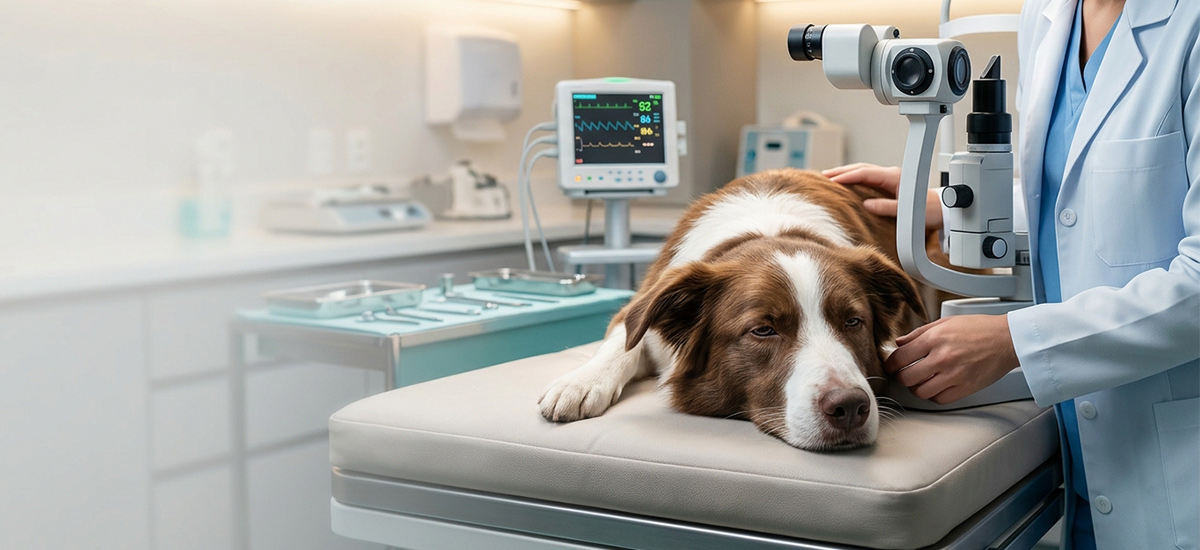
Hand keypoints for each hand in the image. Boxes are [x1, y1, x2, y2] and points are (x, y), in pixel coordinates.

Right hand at [822, 163, 943, 230]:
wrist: (940, 209)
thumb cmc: (927, 210)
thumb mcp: (908, 212)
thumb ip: (887, 207)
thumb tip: (867, 205)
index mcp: (894, 177)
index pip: (865, 173)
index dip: (847, 176)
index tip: (831, 181)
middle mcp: (890, 174)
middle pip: (861, 168)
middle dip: (841, 171)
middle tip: (822, 176)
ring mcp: (889, 177)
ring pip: (863, 171)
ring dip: (846, 173)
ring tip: (829, 178)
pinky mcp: (888, 183)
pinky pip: (866, 177)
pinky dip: (853, 177)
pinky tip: (845, 183)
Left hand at [883, 315, 1019, 403]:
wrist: (1007, 339)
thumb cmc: (979, 328)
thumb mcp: (945, 322)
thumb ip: (919, 333)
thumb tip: (899, 343)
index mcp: (935, 339)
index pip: (900, 357)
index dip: (891, 364)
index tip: (891, 366)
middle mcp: (942, 358)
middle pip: (906, 378)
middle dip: (901, 377)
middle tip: (904, 375)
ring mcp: (954, 375)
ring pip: (920, 391)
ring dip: (917, 388)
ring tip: (921, 381)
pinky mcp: (965, 387)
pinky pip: (939, 399)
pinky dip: (934, 395)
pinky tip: (936, 386)